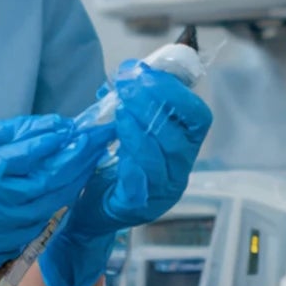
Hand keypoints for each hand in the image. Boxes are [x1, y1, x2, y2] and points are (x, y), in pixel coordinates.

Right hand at [0, 114, 114, 285]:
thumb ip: (1, 137)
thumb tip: (44, 127)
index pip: (38, 153)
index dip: (67, 139)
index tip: (87, 126)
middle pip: (55, 181)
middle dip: (82, 158)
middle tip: (101, 139)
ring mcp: (1, 234)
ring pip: (52, 206)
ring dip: (74, 182)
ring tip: (89, 160)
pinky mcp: (0, 252)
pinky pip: (38, 226)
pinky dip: (55, 205)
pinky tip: (63, 190)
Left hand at [41, 62, 213, 285]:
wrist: (86, 214)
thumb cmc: (109, 168)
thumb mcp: (125, 132)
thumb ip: (133, 106)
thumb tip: (131, 71)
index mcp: (181, 150)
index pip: (198, 118)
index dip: (177, 92)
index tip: (147, 72)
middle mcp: (179, 171)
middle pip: (184, 134)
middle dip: (157, 102)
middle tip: (129, 83)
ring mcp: (163, 192)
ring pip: (166, 153)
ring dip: (143, 122)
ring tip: (122, 104)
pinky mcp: (140, 206)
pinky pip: (143, 175)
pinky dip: (131, 148)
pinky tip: (116, 132)